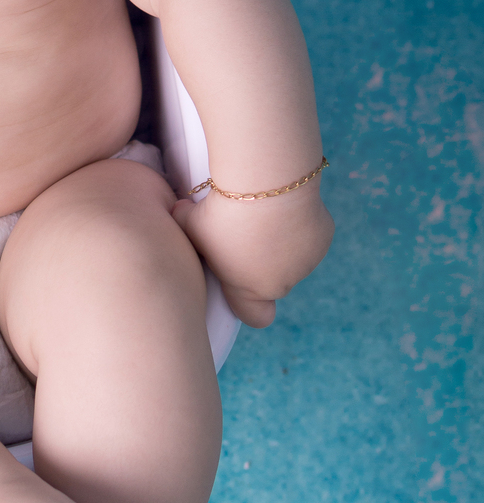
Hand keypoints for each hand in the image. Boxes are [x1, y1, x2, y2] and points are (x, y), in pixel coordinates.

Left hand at [171, 183, 333, 327]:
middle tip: (245, 230)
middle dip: (260, 261)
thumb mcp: (189, 221)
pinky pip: (309, 232)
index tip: (238, 283)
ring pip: (293, 256)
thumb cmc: (223, 211)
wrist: (266, 185)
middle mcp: (281, 283)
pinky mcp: (323, 237)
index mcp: (248, 289)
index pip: (255, 317)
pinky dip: (299, 221)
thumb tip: (179, 210)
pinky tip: (285, 201)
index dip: (247, 304)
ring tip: (265, 211)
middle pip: (272, 279)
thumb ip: (182, 222)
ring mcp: (306, 262)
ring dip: (281, 241)